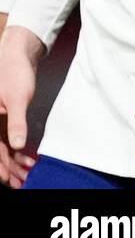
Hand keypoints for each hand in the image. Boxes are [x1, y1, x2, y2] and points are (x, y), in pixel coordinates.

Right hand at [0, 25, 43, 187]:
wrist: (17, 54)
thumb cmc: (14, 72)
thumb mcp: (18, 98)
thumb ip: (16, 123)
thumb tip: (18, 146)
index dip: (1, 167)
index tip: (11, 180)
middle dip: (9, 168)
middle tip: (23, 182)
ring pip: (3, 146)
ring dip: (14, 161)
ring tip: (28, 173)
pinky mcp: (4, 116)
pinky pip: (8, 137)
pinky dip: (18, 148)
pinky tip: (29, 156)